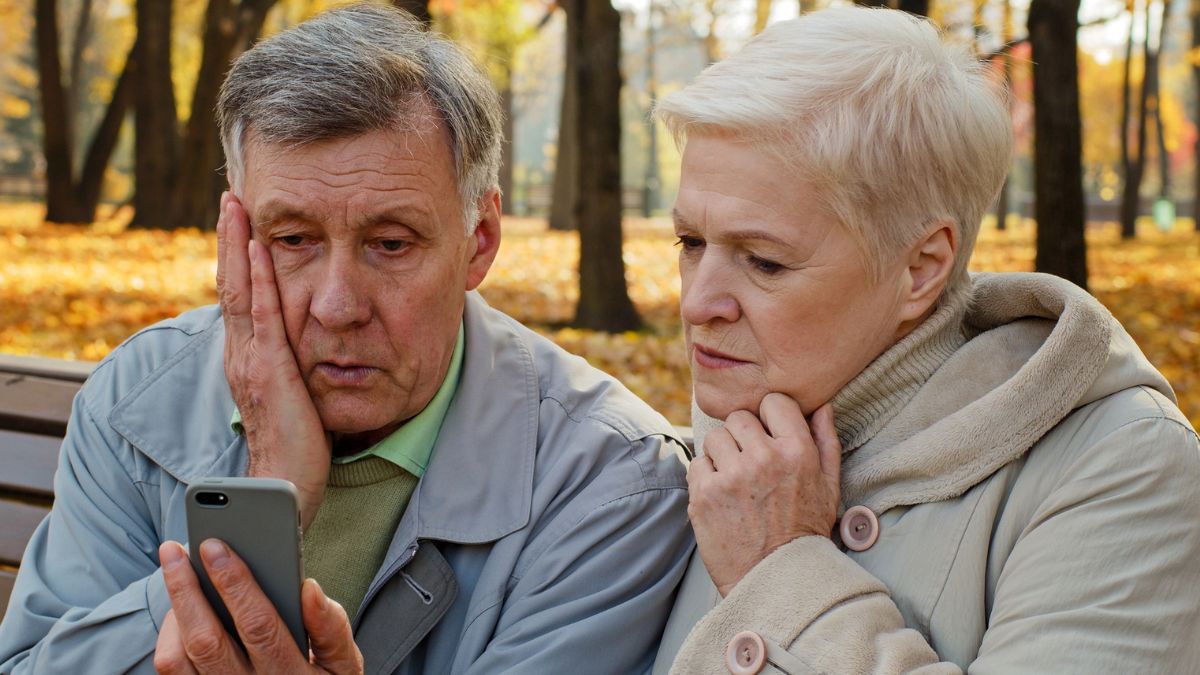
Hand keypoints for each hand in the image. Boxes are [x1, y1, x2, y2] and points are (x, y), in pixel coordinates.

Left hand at [154, 540, 361, 674]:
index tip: (215, 547)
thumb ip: (332, 627)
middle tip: (174, 551)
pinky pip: (173, 672)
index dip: (234, 583)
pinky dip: (169, 638)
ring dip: (174, 612)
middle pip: (207, 639)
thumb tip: (310, 589)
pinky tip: (180, 613)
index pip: (258, 624)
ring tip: (176, 576)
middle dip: (187, 589)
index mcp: (292, 674)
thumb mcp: (343, 664)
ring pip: (180, 658)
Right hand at [217, 193, 329, 528]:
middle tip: (232, 198)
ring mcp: (250, 360)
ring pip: (238, 290)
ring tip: (237, 206)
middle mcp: (240, 354)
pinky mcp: (270, 370)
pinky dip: (259, 278)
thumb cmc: (295, 448)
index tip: (240, 223)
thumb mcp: (292, 396)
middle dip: (230, 239)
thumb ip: (291, 367)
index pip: (237, 298)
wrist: (282, 486)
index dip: (236, 259)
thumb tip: (307, 345)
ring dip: (238, 245)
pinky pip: (264, 314)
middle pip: (229, 284)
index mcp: (245, 359)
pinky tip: (260, 249)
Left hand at [687, 393, 840, 596]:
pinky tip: (722, 495)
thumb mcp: (829, 485)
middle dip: (743, 435)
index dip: (770, 416)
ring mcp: (730, 475)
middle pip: (739, 417)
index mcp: (796, 451)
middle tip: (750, 462)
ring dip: (722, 454)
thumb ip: (826, 440)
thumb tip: (820, 404)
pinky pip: (697, 463)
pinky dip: (706, 476)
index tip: (768, 433)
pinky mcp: (703, 493)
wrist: (775, 578)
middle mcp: (762, 458)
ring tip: (735, 480)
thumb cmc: (805, 530)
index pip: (773, 401)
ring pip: (714, 437)